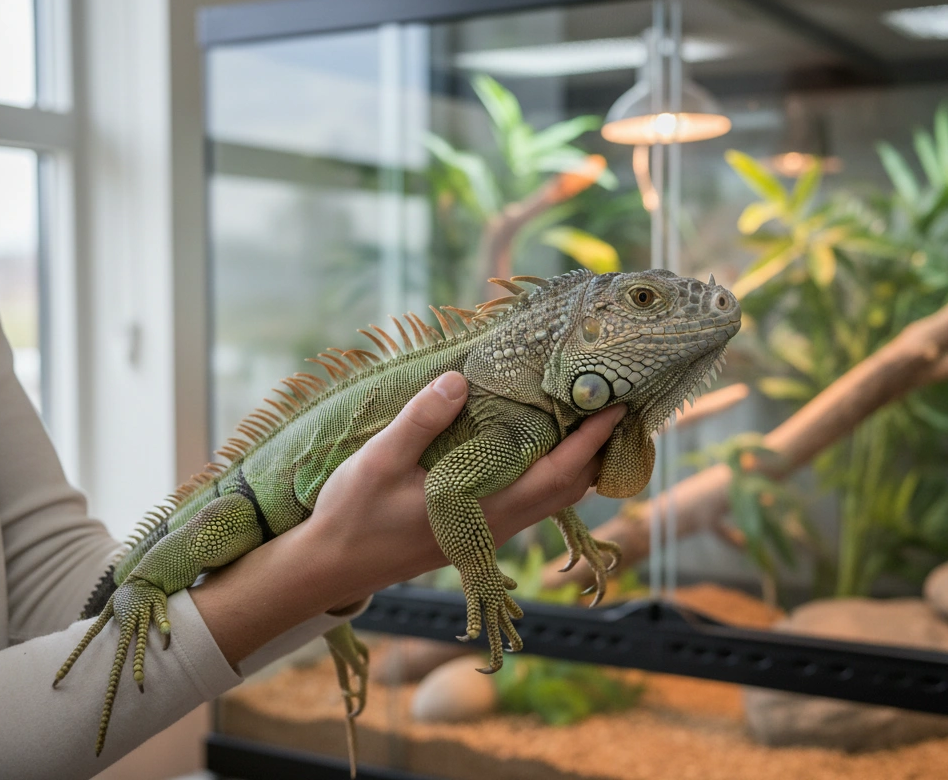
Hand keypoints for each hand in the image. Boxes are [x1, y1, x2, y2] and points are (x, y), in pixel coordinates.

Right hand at [308, 371, 625, 607]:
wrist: (331, 567)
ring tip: (587, 415)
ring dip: (577, 459)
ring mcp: (490, 530)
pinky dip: (552, 468)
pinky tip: (542, 438)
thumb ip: (421, 420)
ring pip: (552, 496)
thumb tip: (459, 379)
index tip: (616, 404)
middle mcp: (498, 523)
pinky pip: (532, 497)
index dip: (591, 440)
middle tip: (612, 401)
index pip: (558, 474)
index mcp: (483, 508)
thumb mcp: (380, 460)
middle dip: (597, 448)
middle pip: (569, 488)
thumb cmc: (354, 515)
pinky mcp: (478, 528)